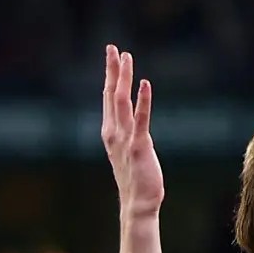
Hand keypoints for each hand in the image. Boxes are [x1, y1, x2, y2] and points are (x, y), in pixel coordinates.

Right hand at [101, 45, 164, 218]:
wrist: (138, 204)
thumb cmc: (136, 180)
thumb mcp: (128, 151)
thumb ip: (128, 133)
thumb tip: (132, 119)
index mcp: (110, 132)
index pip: (109, 98)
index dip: (110, 75)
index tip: (113, 56)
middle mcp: (114, 132)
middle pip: (111, 94)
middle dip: (112, 70)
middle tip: (113, 48)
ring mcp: (125, 139)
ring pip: (122, 102)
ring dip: (124, 78)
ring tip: (126, 58)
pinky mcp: (139, 147)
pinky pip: (141, 120)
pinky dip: (143, 101)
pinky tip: (144, 84)